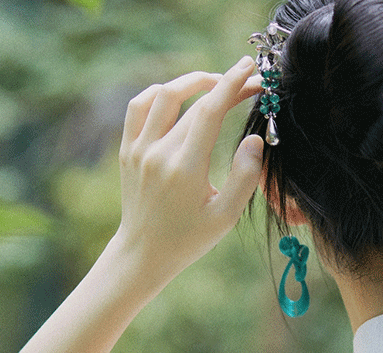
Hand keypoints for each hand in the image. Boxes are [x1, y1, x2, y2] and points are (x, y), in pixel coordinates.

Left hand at [115, 56, 263, 282]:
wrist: (144, 253)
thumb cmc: (190, 238)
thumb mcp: (226, 217)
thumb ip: (244, 177)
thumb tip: (255, 139)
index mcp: (185, 169)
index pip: (210, 111)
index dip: (233, 85)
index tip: (251, 70)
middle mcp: (158, 153)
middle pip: (193, 101)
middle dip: (224, 85)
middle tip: (248, 83)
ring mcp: (138, 149)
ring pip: (162, 95)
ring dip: (190, 81)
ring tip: (214, 83)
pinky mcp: (127, 150)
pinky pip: (138, 107)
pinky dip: (159, 93)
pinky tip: (178, 95)